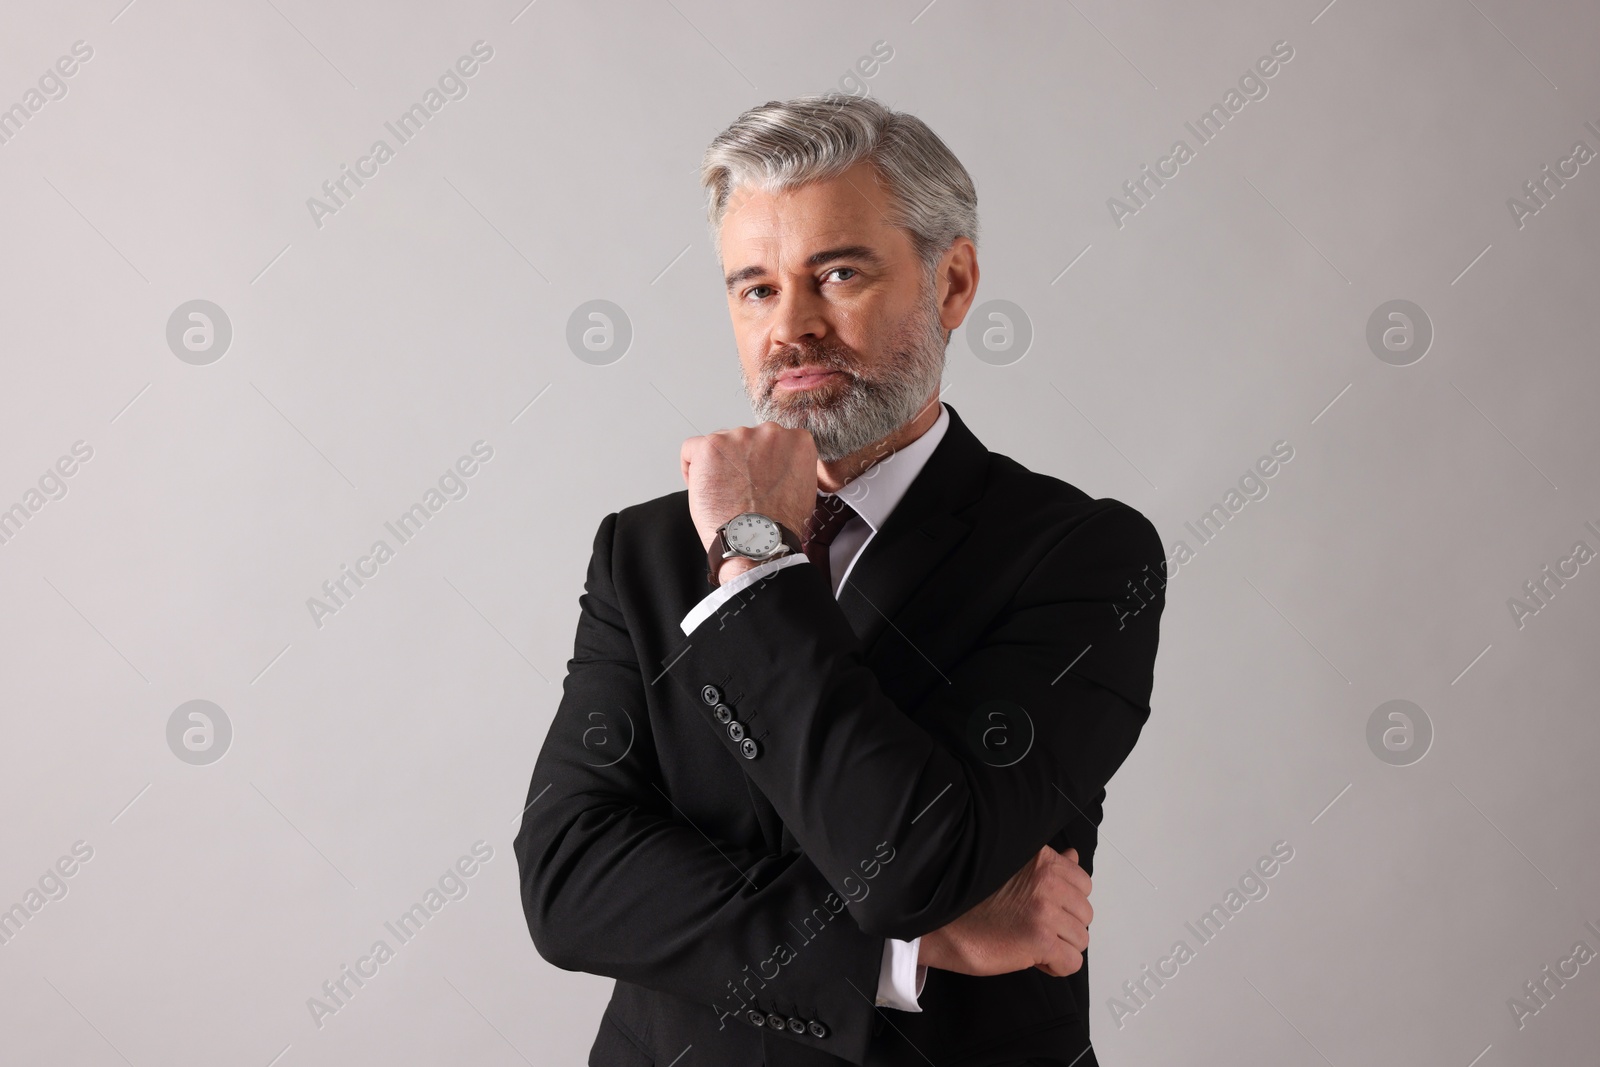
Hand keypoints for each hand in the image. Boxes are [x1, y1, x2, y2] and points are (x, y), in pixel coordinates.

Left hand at [680, 422, 817, 562]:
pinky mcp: (712, 446)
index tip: (757, 481)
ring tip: (725, 496)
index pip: (773, 441)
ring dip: (718, 466)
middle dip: (740, 463)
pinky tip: (703, 488)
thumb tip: (777, 465)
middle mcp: (771, 432)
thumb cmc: (777, 526)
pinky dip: (692, 468)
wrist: (758, 544)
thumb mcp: (802, 489)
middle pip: (745, 440)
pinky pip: (691, 448)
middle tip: (740, 492)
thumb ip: (790, 466)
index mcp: (797, 441)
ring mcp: (740, 437)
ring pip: (720, 444)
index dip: (761, 464)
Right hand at [917, 846, 1091, 977]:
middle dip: (1064, 926)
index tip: (1044, 910)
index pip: (1083, 884)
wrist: (938, 922)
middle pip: (1084, 914)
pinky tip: (1033, 959)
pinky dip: (1055, 967)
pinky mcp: (1039, 940)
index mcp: (1041, 860)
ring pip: (1081, 939)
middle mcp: (1047, 881)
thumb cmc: (968, 898)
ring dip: (1059, 947)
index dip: (1065, 903)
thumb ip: (1048, 865)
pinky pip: (1071, 962)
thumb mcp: (1011, 868)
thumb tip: (1073, 856)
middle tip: (1034, 929)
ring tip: (1029, 943)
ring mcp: (1045, 910)